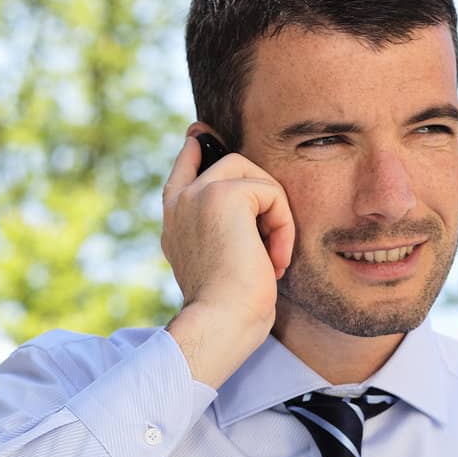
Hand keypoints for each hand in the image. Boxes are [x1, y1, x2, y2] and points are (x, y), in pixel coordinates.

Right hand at [161, 125, 296, 337]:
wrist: (221, 323)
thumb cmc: (229, 310)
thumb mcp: (222, 265)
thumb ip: (224, 232)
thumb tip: (248, 206)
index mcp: (174, 219)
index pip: (185, 165)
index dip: (198, 147)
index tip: (201, 133)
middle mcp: (179, 202)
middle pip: (229, 161)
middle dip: (263, 191)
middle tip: (274, 243)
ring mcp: (197, 194)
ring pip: (252, 173)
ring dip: (275, 215)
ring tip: (273, 257)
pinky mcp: (223, 195)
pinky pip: (270, 192)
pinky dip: (282, 227)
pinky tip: (275, 260)